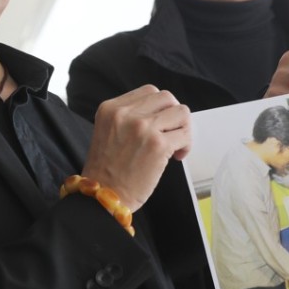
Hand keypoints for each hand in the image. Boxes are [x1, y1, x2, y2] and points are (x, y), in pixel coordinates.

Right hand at [83, 85, 190, 210]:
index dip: (159, 107)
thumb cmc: (106, 170)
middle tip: (171, 132)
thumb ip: (127, 117)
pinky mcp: (158, 145)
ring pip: (180, 112)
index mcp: (111, 108)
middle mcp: (126, 114)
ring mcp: (143, 127)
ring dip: (182, 128)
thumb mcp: (107, 131)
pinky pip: (185, 135)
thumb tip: (160, 113)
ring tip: (175, 144)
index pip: (148, 92)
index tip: (159, 123)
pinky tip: (176, 156)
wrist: (103, 196)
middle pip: (166, 97)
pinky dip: (185, 145)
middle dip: (173, 114)